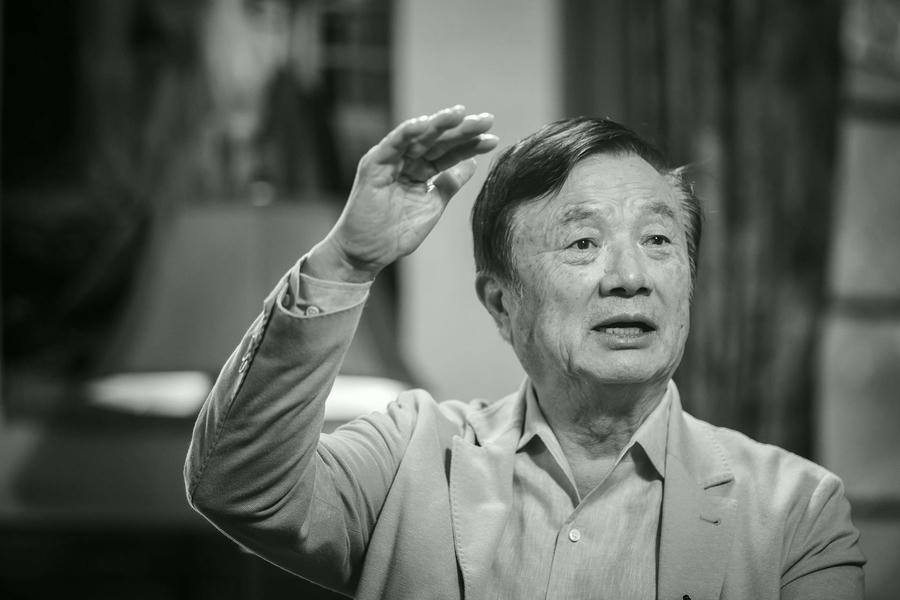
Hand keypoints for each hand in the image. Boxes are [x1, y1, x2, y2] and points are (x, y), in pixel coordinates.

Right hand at [305, 105, 497, 281]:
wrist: (368, 253)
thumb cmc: (396, 233)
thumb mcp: (433, 205)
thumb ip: (449, 183)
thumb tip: (472, 163)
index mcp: (420, 171)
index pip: (448, 153)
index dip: (470, 145)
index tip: (493, 139)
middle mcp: (406, 161)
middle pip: (438, 141)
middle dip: (462, 130)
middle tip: (487, 119)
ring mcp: (390, 161)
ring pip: (418, 137)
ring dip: (439, 124)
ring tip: (461, 114)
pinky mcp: (373, 165)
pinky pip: (393, 144)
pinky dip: (407, 132)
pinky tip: (426, 125)